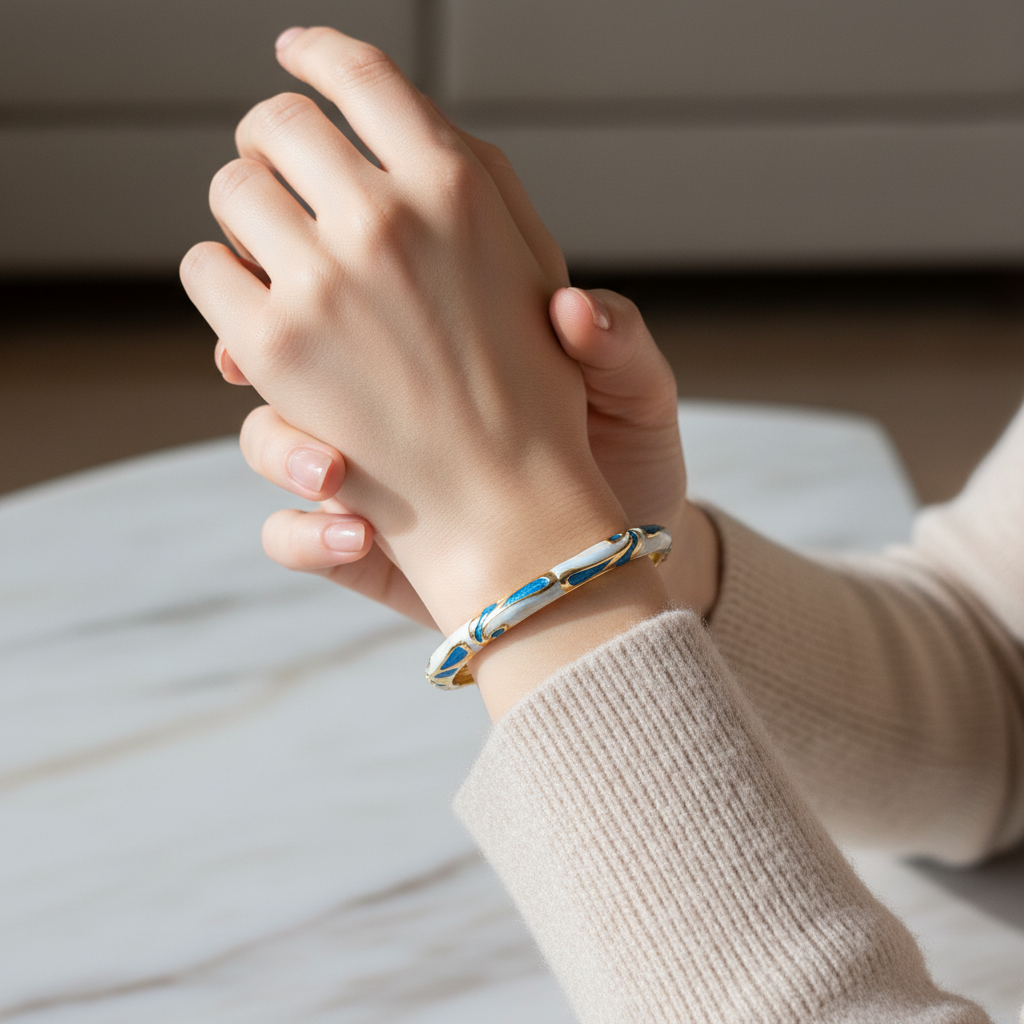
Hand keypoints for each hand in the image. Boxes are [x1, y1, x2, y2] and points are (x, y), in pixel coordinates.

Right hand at [181, 27, 668, 714]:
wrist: (609, 546)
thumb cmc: (622, 450)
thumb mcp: (634, 392)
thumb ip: (613, 346)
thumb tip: (572, 308)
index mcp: (443, 326)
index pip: (360, 268)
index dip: (322, 247)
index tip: (315, 247)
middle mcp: (391, 386)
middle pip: (281, 341)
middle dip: (250, 340)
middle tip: (252, 358)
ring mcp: (367, 465)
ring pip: (269, 437)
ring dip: (278, 448)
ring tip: (330, 473)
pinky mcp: (359, 539)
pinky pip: (294, 537)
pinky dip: (308, 537)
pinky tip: (357, 538)